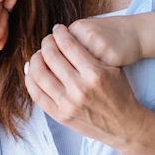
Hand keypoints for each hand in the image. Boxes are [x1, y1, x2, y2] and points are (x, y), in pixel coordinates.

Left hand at [24, 24, 147, 149]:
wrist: (124, 125)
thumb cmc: (119, 93)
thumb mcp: (111, 69)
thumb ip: (89, 54)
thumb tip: (64, 38)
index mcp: (94, 73)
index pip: (67, 44)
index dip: (59, 32)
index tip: (58, 29)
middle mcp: (79, 88)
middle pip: (51, 56)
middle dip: (46, 43)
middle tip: (48, 40)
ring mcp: (67, 104)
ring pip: (39, 74)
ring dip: (36, 59)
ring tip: (40, 54)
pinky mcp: (60, 116)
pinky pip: (36, 94)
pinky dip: (30, 78)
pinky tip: (33, 70)